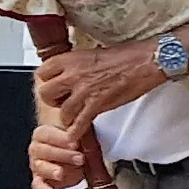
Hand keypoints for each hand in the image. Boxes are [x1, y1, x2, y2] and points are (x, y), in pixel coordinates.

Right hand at [27, 123, 95, 188]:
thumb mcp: (84, 143)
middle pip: (40, 149)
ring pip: (38, 166)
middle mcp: (38, 148)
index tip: (75, 142)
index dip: (59, 137)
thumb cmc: (79, 150)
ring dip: (51, 170)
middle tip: (79, 158)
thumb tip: (90, 131)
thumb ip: (85, 138)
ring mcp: (38, 165)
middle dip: (60, 153)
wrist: (78, 172)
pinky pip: (38, 186)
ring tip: (62, 174)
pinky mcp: (40, 181)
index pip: (46, 133)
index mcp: (46, 134)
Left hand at [35, 42, 162, 123]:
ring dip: (67, 117)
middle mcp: (73, 74)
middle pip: (46, 94)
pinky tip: (75, 135)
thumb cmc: (126, 56)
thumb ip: (78, 64)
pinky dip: (76, 132)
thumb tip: (71, 72)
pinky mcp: (97, 105)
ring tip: (73, 118)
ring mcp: (84, 91)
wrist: (145, 61)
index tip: (53, 85)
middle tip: (61, 102)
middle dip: (53, 101)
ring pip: (61, 112)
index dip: (47, 81)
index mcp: (71, 59)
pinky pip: (79, 123)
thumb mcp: (94, 54)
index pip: (42, 73)